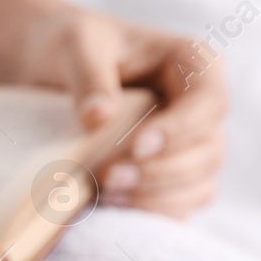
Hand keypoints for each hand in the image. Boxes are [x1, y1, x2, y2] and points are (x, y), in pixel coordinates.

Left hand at [0, 0, 227, 217]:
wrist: (51, 71)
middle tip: (106, 179)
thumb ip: (89, 77)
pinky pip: (174, 208)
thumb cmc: (70, 48)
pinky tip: (107, 213)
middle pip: (208, 152)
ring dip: (153, 200)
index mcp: (193, 66)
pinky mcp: (166, 178)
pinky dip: (145, 215)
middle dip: (160, 173)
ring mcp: (187, 147)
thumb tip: (99, 119)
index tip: (138, 147)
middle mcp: (199, 109)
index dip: (180, 130)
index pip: (209, 103)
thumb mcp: (76, 46)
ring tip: (102, 197)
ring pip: (198, 186)